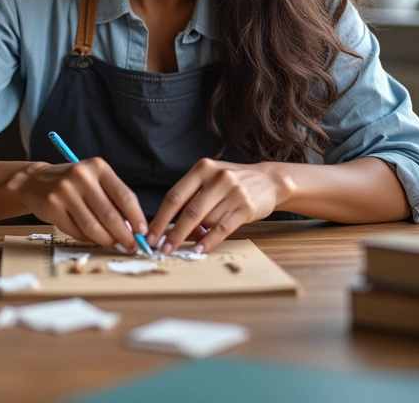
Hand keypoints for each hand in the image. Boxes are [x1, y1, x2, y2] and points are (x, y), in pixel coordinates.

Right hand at [6, 158, 147, 251]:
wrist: (36, 181)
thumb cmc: (74, 184)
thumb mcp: (95, 180)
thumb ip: (113, 199)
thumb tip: (134, 228)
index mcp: (98, 167)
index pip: (124, 195)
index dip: (136, 217)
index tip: (143, 232)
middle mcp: (81, 176)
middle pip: (109, 214)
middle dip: (124, 235)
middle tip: (132, 246)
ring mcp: (64, 191)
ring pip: (93, 226)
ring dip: (107, 241)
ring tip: (115, 246)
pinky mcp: (51, 207)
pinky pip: (76, 231)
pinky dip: (88, 239)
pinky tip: (93, 239)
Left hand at [147, 159, 284, 253]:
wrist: (268, 180)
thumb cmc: (232, 182)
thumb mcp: (209, 180)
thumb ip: (191, 198)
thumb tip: (170, 228)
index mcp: (202, 168)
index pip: (175, 196)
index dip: (160, 218)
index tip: (150, 234)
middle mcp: (217, 177)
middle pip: (188, 211)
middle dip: (172, 234)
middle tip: (161, 249)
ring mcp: (233, 192)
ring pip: (206, 221)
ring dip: (196, 236)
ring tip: (190, 244)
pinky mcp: (246, 207)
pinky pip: (222, 229)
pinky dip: (209, 241)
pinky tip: (199, 250)